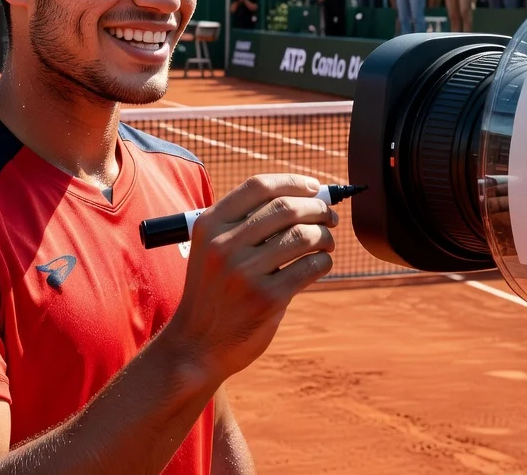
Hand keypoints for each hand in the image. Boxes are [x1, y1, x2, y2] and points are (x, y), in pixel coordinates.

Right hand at [165, 173, 335, 381]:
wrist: (197, 343)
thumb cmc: (214, 291)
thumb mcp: (211, 249)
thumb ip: (245, 224)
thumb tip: (306, 197)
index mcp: (209, 225)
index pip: (258, 186)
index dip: (293, 182)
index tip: (314, 187)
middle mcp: (224, 245)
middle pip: (286, 208)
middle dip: (317, 208)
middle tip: (329, 216)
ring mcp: (245, 272)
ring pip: (303, 235)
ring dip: (325, 236)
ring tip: (326, 242)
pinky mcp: (266, 298)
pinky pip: (310, 267)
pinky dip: (323, 261)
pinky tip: (319, 264)